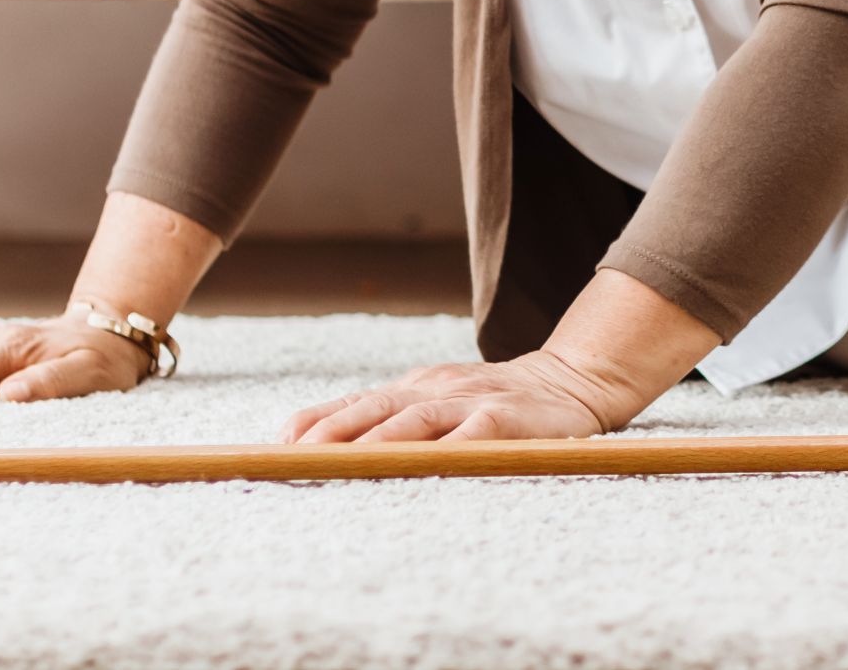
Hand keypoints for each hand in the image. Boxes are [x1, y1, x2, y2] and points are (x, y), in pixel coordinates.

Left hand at [277, 350, 622, 443]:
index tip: (279, 444)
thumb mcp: (436, 402)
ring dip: (382, 442)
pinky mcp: (506, 417)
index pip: (355, 402)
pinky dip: (450, 450)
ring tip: (352, 465)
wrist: (569, 381)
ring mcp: (471, 400)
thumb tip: (324, 448)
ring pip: (417, 420)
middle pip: (375, 409)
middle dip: (334, 432)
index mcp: (413, 387)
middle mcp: (434, 389)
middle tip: (297, 457)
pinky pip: (475, 435)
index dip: (317, 421)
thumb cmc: (491, 402)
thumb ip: (392, 421)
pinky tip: (431, 467)